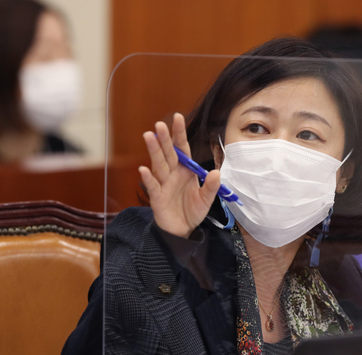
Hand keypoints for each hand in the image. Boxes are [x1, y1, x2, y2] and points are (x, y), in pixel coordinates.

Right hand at [139, 113, 220, 237]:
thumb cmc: (192, 211)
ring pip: (159, 165)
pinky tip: (144, 169)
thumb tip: (217, 172)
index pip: (182, 148)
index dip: (179, 133)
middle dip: (164, 139)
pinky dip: (148, 178)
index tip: (178, 117)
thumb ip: (211, 187)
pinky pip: (153, 186)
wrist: (182, 230)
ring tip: (149, 136)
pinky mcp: (157, 198)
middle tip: (160, 124)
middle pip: (168, 153)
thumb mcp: (207, 199)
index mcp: (185, 170)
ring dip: (154, 151)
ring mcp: (163, 184)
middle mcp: (173, 174)